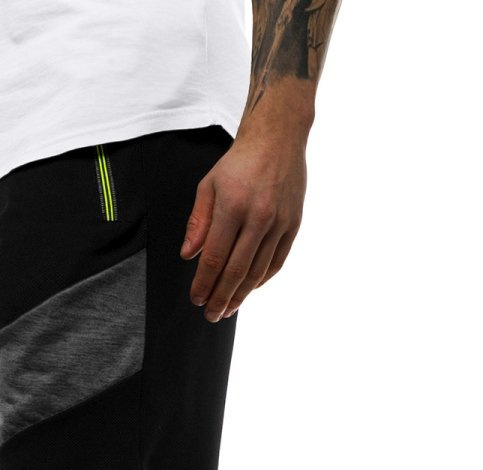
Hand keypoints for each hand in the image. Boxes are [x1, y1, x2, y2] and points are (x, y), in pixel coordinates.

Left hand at [180, 129, 305, 321]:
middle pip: (236, 270)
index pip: (215, 257)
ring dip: (241, 295)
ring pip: (257, 271)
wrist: (278, 139)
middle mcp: (258, 217)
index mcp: (233, 207)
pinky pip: (276, 262)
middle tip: (211, 315)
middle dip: (221, 298)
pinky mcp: (293, 225)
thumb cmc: (239, 163)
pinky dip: (261, 280)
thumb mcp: (209, 186)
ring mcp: (279, 223)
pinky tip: (248, 290)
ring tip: (228, 309)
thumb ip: (198, 222)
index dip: (204, 283)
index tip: (196, 299)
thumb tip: (189, 256)